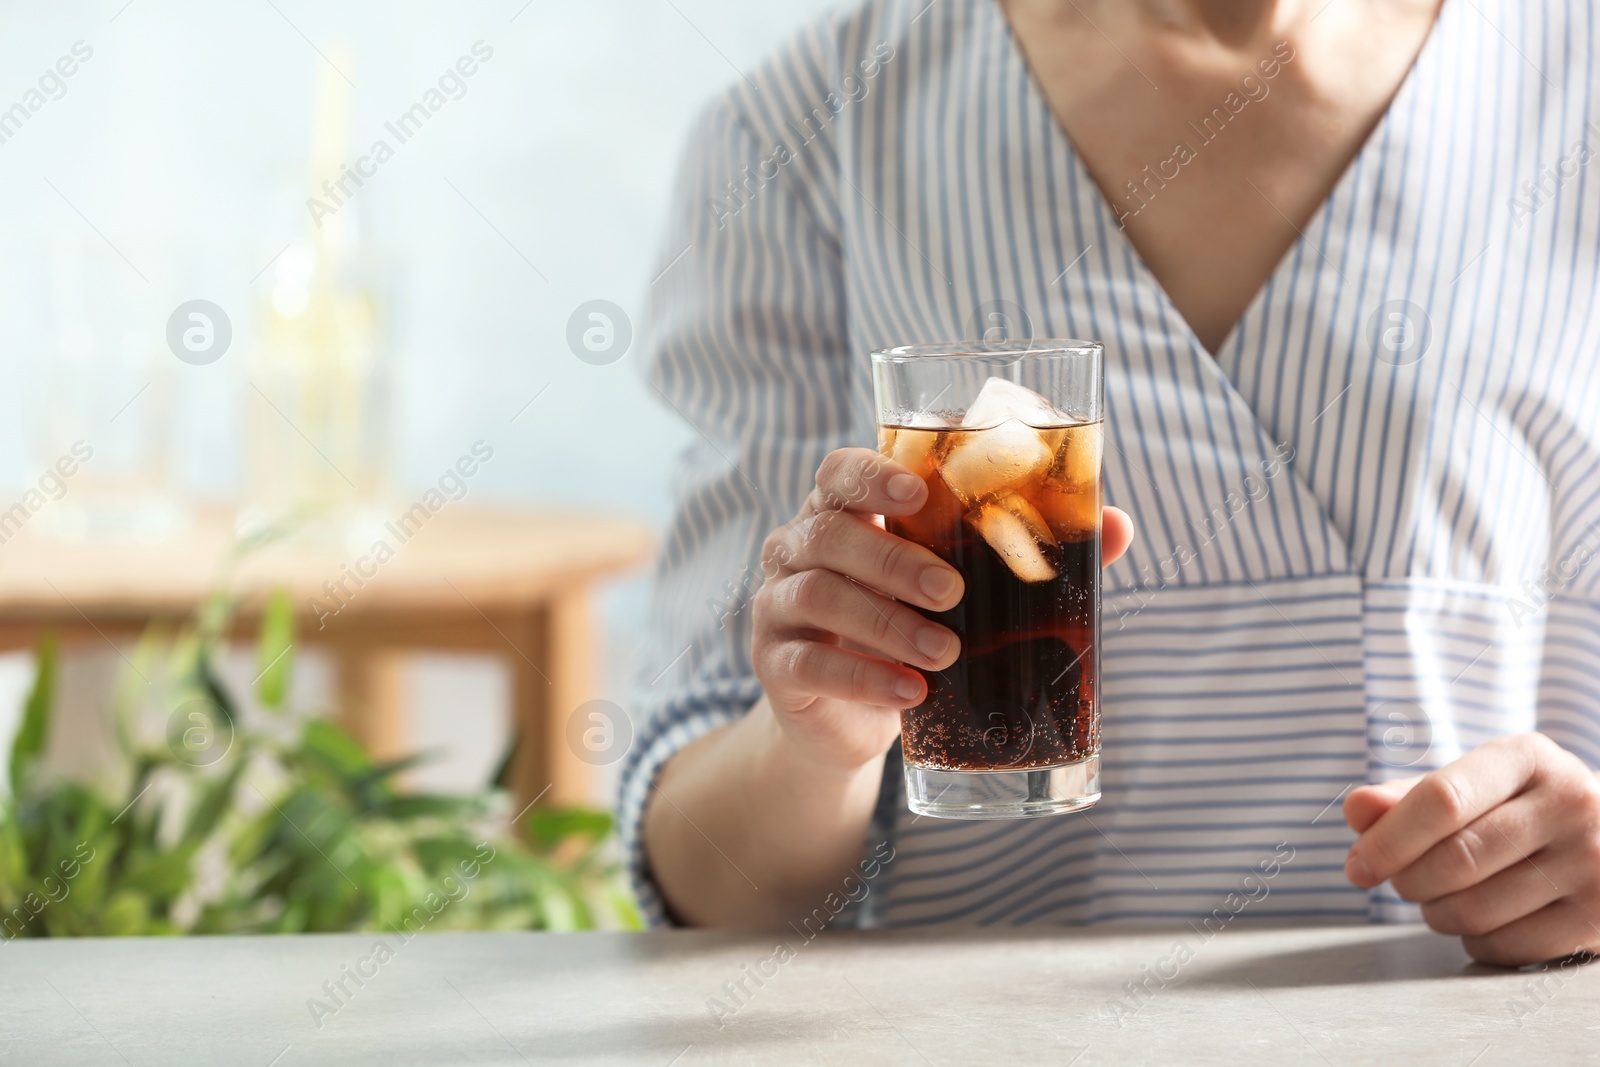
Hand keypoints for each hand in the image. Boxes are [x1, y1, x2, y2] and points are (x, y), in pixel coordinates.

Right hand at [751, 447, 1132, 774]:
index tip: (917, 494)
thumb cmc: (911, 628)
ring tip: (945, 653)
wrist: (851, 720)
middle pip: (829, 533)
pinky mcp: (776, 665)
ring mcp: (777, 606)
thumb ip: (1023, 553)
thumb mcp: (962, 590)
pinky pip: (809, 663)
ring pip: (817, 595)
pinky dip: (864, 676)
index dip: (873, 475)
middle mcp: (798, 549)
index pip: (840, 472)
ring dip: (886, 623)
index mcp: (844, 513)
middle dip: (894, 561)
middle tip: (953, 592)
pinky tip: (910, 693)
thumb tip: (1116, 524)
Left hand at [1343, 733, 1599, 965]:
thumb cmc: (1521, 808)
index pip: (1441, 799)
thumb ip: (1407, 797)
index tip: (1357, 865)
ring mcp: (1593, 862)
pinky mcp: (1599, 918)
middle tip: (1403, 881)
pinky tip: (1483, 920)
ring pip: (1475, 910)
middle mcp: (1570, 804)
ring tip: (1442, 898)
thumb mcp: (1472, 784)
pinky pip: (1506, 947)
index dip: (1387, 838)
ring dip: (1436, 914)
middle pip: (1455, 859)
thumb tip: (1357, 809)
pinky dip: (1474, 942)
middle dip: (1408, 880)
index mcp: (1527, 758)